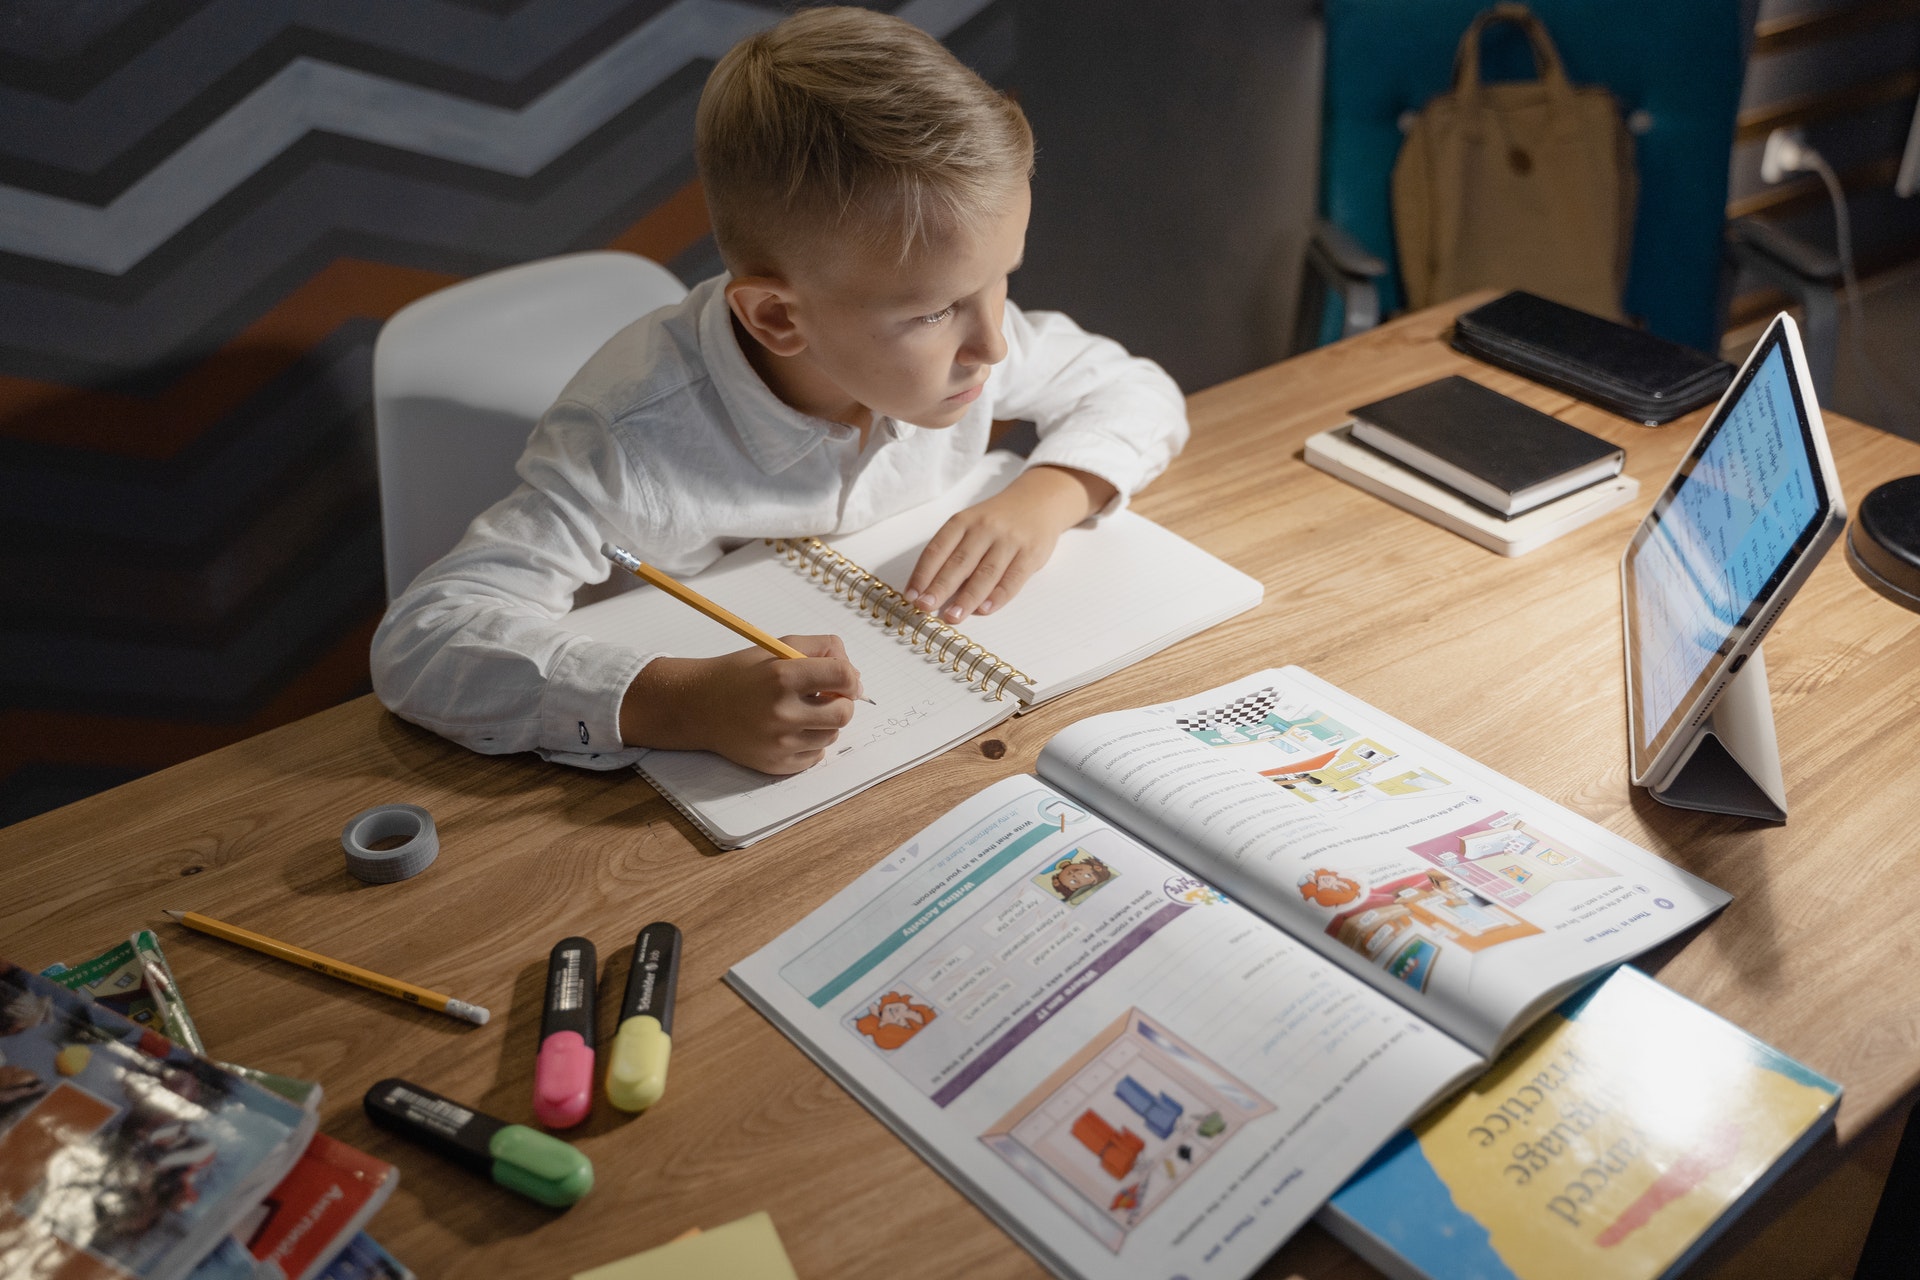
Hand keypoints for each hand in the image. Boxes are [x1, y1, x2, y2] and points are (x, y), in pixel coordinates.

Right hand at [620, 635, 863, 774]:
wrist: (699, 707)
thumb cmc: (741, 674)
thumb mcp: (778, 647)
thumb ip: (821, 649)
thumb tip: (855, 677)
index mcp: (782, 676)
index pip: (843, 676)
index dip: (851, 678)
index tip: (846, 680)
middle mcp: (782, 712)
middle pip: (844, 713)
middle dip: (842, 703)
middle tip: (826, 697)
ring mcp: (779, 743)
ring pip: (832, 735)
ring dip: (825, 723)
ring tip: (802, 712)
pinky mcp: (776, 765)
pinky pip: (816, 756)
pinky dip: (811, 743)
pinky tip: (791, 731)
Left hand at [906, 465, 1116, 622]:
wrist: (1039, 500)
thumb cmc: (997, 520)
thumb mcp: (972, 524)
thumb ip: (954, 550)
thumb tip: (932, 588)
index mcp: (963, 521)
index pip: (938, 549)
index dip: (922, 573)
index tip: (912, 595)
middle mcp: (985, 528)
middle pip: (959, 562)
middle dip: (940, 588)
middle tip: (925, 608)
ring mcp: (1009, 540)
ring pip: (985, 573)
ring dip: (967, 598)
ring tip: (952, 617)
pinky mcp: (1031, 553)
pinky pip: (1013, 578)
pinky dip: (998, 596)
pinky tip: (984, 610)